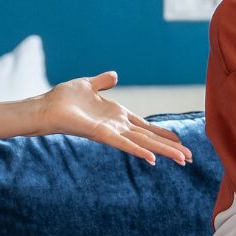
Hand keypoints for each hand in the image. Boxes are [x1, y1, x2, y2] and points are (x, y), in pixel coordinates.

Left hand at [30, 70, 192, 165]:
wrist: (46, 107)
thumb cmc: (63, 99)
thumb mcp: (88, 85)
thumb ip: (102, 82)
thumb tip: (114, 75)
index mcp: (117, 115)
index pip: (145, 127)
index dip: (163, 134)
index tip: (180, 141)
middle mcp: (117, 126)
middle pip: (149, 138)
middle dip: (170, 148)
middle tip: (190, 158)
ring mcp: (111, 132)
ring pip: (143, 143)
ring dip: (163, 151)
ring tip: (182, 160)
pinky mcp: (102, 135)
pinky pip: (124, 144)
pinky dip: (139, 151)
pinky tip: (153, 159)